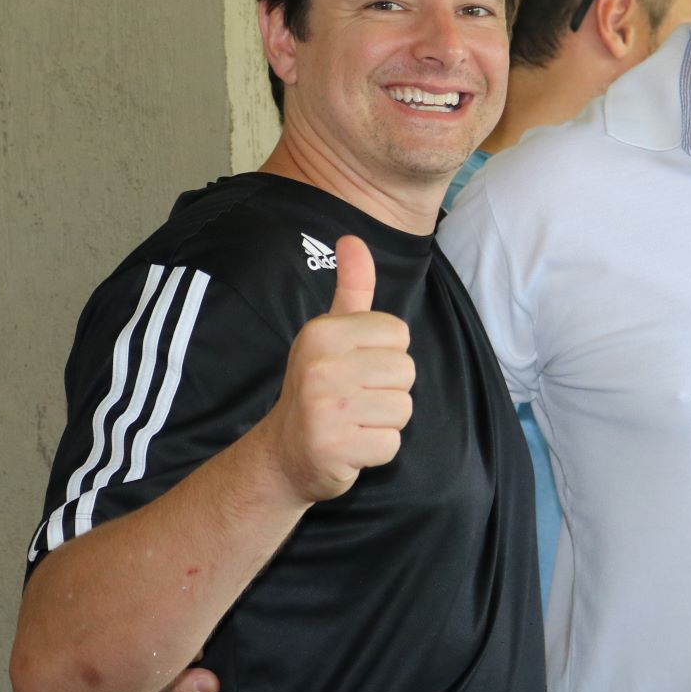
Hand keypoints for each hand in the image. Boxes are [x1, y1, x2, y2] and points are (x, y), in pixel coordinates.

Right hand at [255, 235, 414, 505]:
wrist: (284, 453)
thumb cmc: (319, 386)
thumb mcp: (331, 332)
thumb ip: (352, 288)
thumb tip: (352, 239)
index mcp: (322, 331)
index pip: (400, 334)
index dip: (386, 354)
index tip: (356, 367)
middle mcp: (320, 366)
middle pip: (406, 371)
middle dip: (389, 390)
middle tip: (354, 398)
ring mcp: (324, 409)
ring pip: (403, 409)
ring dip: (385, 421)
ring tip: (354, 420)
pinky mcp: (333, 448)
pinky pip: (391, 444)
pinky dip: (377, 450)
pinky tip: (351, 445)